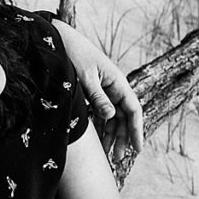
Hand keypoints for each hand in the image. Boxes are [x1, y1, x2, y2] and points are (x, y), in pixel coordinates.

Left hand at [51, 20, 143, 159]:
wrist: (61, 39)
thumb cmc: (74, 54)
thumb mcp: (85, 77)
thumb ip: (97, 97)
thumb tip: (110, 117)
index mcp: (118, 81)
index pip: (133, 110)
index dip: (136, 130)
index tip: (137, 149)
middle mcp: (114, 87)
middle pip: (123, 117)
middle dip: (122, 139)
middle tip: (117, 159)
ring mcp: (104, 90)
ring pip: (112, 118)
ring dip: (111, 136)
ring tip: (108, 155)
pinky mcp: (93, 92)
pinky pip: (100, 113)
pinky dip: (100, 127)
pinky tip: (98, 141)